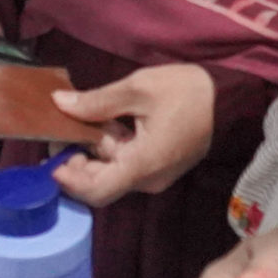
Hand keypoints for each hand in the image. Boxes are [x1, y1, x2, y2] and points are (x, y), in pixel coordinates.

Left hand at [49, 64, 216, 207]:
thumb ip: (96, 101)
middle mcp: (147, 179)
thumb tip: (58, 105)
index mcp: (143, 164)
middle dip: (74, 161)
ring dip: (90, 151)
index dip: (67, 178)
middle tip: (59, 130)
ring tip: (79, 119)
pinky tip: (102, 123)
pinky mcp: (158, 166)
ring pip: (110, 173)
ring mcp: (154, 175)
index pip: (96, 190)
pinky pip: (124, 165)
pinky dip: (108, 149)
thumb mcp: (138, 87)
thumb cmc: (186, 91)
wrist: (229, 97)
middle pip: (99, 183)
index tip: (49, 156)